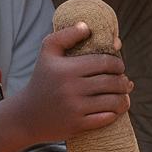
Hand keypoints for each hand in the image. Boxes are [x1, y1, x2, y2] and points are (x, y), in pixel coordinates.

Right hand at [13, 22, 132, 143]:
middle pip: (112, 82)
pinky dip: (115, 113)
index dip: (117, 63)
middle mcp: (71, 88)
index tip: (118, 66)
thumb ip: (66, 35)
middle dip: (123, 81)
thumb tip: (87, 27)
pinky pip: (107, 118)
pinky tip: (115, 108)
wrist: (27, 115)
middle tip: (124, 81)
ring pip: (113, 101)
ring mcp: (74, 108)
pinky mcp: (78, 125)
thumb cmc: (42, 79)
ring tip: (124, 94)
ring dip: (123, 98)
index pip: (104, 62)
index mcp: (66, 69)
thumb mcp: (47, 53)